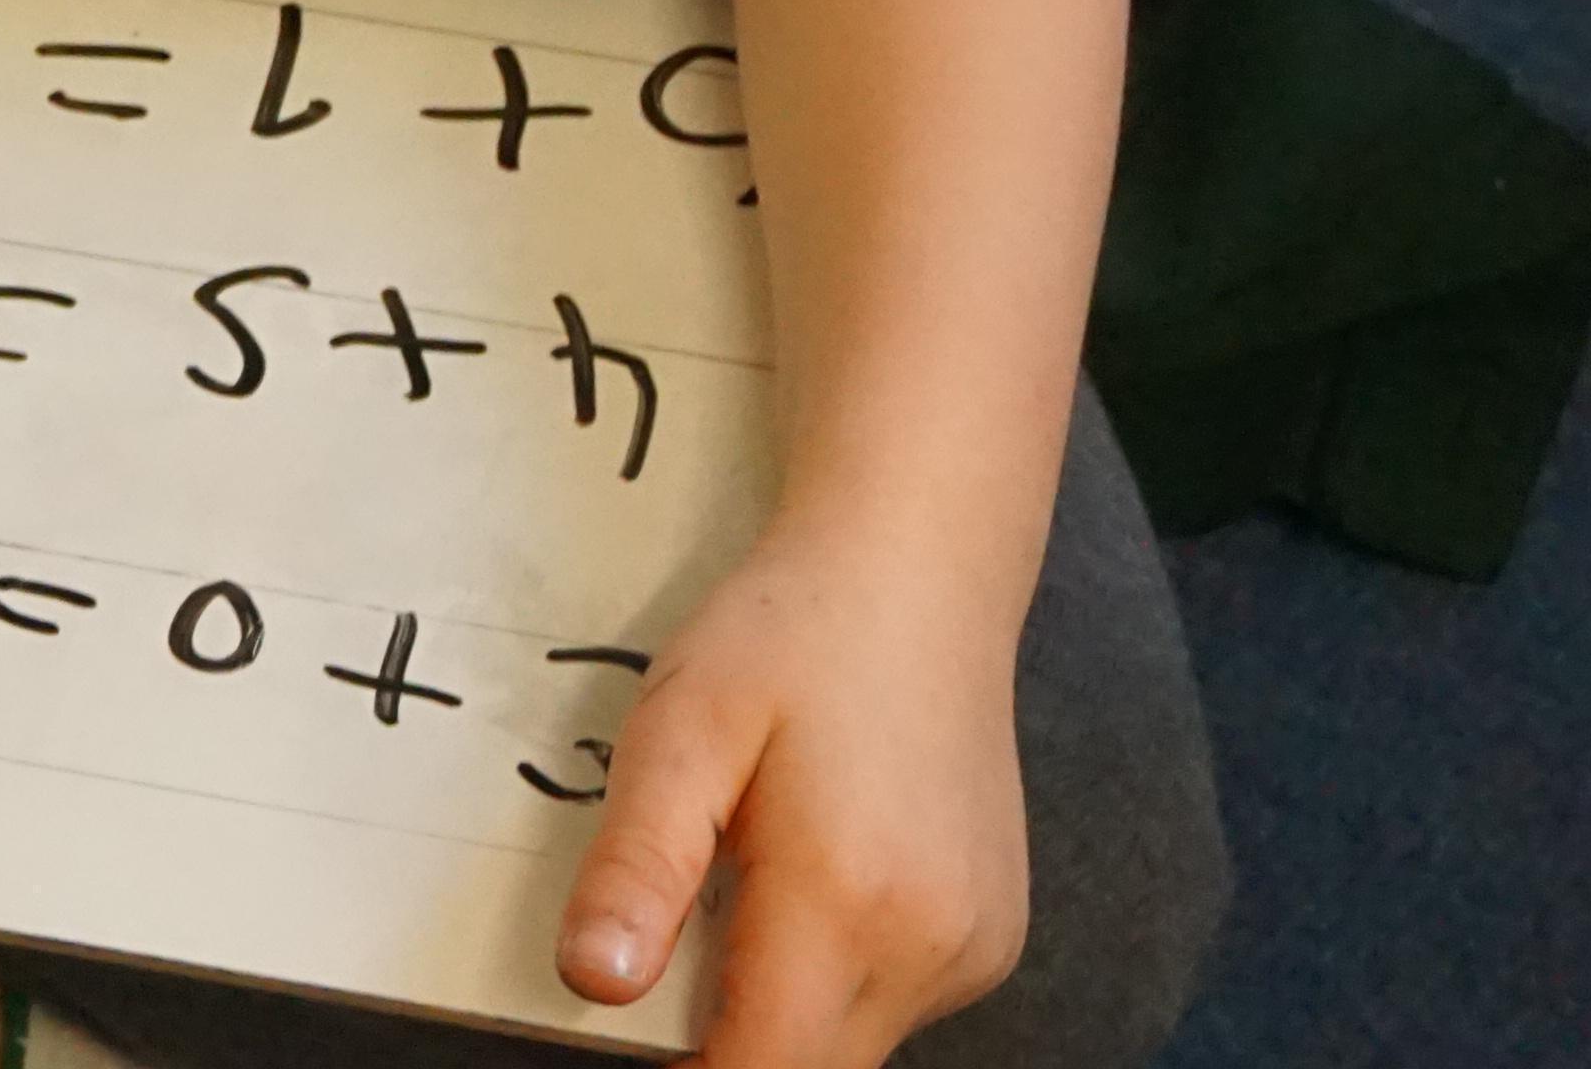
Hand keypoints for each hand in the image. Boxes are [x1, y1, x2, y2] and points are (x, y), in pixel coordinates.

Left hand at [555, 519, 1028, 1068]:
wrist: (918, 569)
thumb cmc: (790, 635)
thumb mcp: (680, 729)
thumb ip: (638, 866)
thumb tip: (597, 984)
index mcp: (849, 903)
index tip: (634, 1019)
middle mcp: (932, 946)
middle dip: (729, 1038)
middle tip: (679, 930)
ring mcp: (977, 946)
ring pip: (852, 1044)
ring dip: (785, 1006)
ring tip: (751, 878)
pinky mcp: (993, 934)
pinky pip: (896, 1002)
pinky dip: (838, 974)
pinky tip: (815, 877)